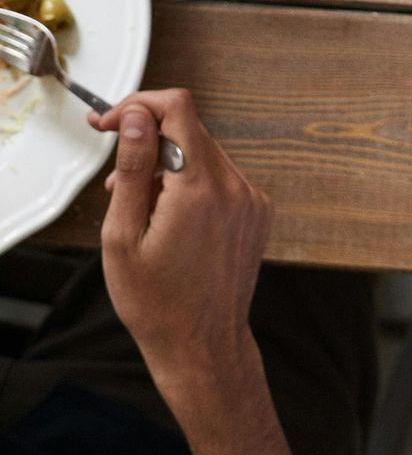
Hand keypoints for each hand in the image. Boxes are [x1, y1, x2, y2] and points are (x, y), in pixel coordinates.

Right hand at [93, 90, 309, 454]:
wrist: (202, 348)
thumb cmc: (157, 304)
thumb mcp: (123, 238)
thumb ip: (131, 169)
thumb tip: (136, 115)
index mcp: (198, 186)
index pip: (177, 107)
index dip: (140, 105)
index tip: (110, 122)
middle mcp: (234, 184)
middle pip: (190, 130)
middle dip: (150, 141)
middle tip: (115, 178)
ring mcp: (252, 197)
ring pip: (205, 154)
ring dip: (170, 166)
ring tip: (141, 208)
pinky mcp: (258, 210)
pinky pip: (222, 177)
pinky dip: (194, 184)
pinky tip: (172, 219)